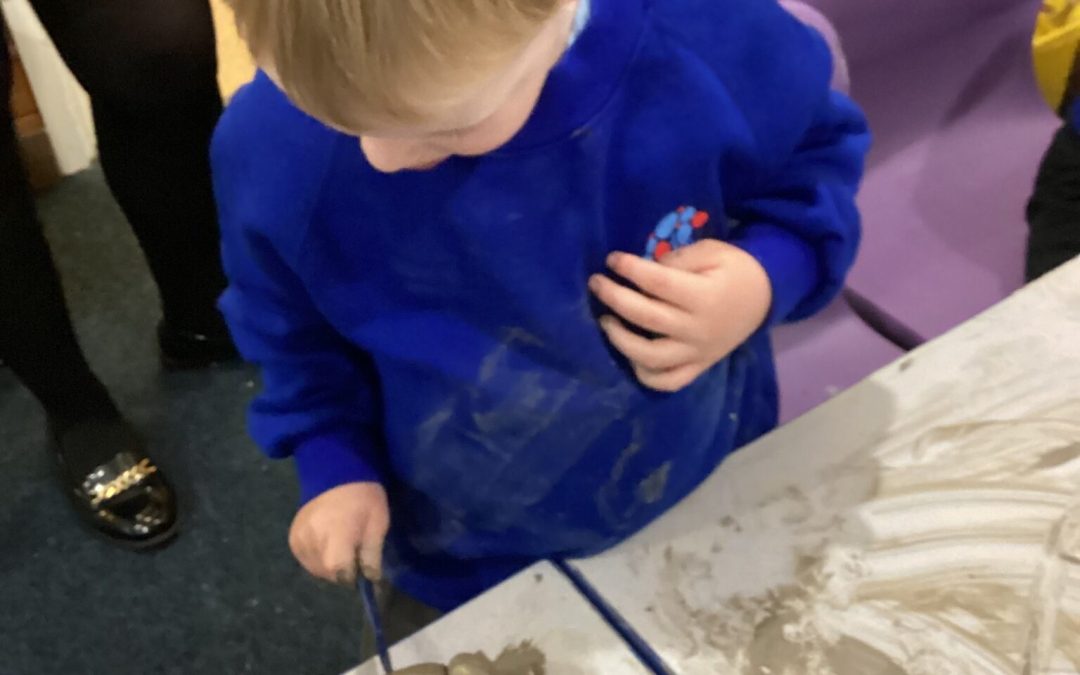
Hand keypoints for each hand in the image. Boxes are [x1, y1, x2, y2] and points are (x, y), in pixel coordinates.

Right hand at [289, 482, 389, 584]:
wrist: (335, 473)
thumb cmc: (363, 498)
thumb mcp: (377, 524)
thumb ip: (372, 556)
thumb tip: (371, 581)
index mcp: (336, 536)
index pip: (340, 574)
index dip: (353, 576)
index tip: (361, 567)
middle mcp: (312, 541)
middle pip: (328, 574)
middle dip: (343, 571)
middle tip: (353, 552)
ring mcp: (299, 540)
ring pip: (316, 570)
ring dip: (330, 565)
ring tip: (340, 545)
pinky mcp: (292, 538)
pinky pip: (306, 560)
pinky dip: (318, 558)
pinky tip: (327, 543)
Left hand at [589, 240, 771, 391]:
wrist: (764, 297)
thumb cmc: (734, 269)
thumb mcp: (713, 251)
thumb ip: (679, 259)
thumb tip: (643, 269)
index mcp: (704, 296)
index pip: (658, 282)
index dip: (630, 269)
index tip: (612, 259)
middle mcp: (698, 328)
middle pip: (647, 316)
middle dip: (615, 297)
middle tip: (596, 283)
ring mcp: (697, 352)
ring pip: (651, 357)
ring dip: (621, 340)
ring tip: (606, 321)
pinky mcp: (698, 366)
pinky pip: (668, 381)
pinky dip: (645, 375)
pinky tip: (630, 355)